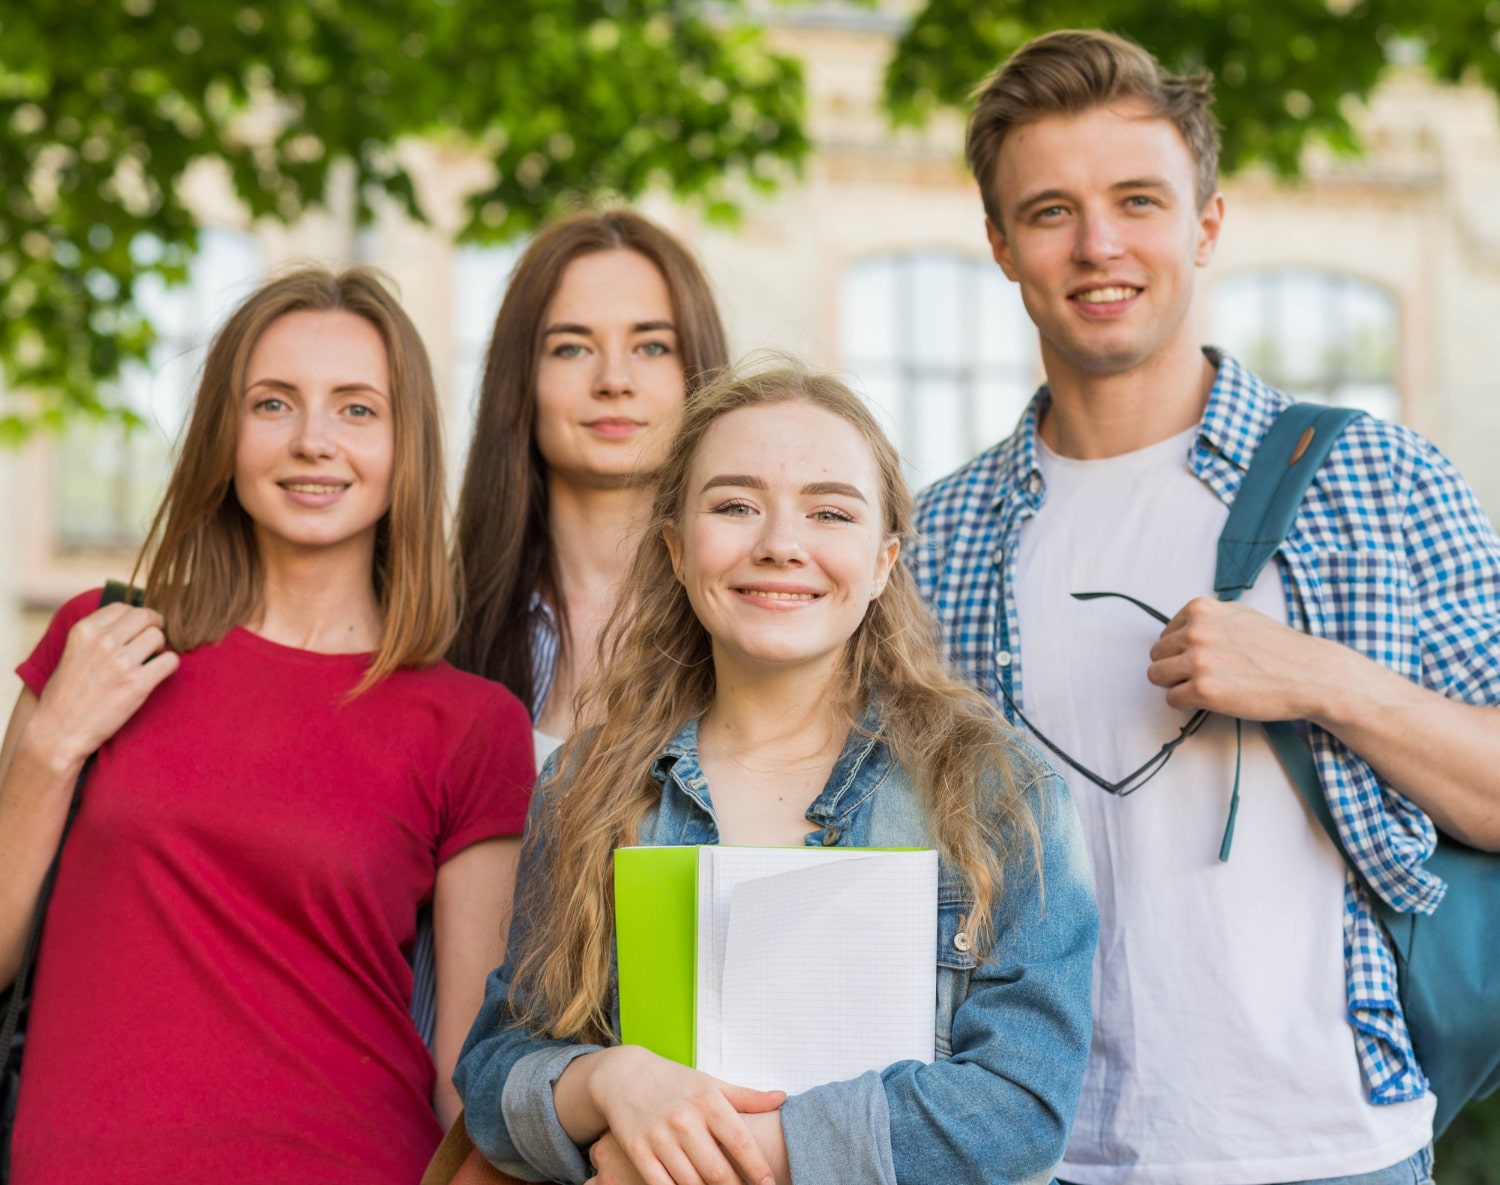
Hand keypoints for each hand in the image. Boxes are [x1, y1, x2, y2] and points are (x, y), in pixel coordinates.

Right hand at [28, 602, 178, 769]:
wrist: (58, 732)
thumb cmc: (65, 695)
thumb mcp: (72, 652)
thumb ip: (96, 635)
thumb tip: (126, 621)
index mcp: (84, 631)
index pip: (124, 607)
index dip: (135, 618)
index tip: (138, 630)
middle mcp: (103, 642)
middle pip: (146, 617)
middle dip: (154, 627)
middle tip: (152, 643)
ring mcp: (121, 663)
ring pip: (159, 637)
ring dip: (160, 648)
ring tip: (151, 661)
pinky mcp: (137, 684)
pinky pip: (171, 661)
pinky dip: (169, 666)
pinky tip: (158, 674)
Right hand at [578, 1046, 784, 1184]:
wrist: (622, 1075)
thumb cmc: (673, 1081)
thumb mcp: (710, 1083)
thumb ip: (746, 1097)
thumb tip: (782, 1098)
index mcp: (707, 1100)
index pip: (740, 1141)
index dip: (758, 1168)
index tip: (770, 1184)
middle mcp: (684, 1119)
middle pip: (718, 1171)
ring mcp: (660, 1137)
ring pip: (692, 1183)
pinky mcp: (639, 1151)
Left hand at [1147, 597, 1344, 721]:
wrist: (1310, 674)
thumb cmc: (1279, 647)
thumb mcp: (1240, 615)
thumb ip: (1208, 620)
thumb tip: (1179, 631)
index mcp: (1201, 609)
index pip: (1166, 633)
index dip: (1181, 650)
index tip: (1202, 658)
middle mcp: (1195, 631)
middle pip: (1157, 654)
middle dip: (1174, 667)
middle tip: (1201, 676)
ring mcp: (1197, 660)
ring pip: (1157, 676)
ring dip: (1175, 685)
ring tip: (1202, 687)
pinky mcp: (1202, 690)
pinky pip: (1172, 699)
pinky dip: (1185, 703)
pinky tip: (1208, 700)